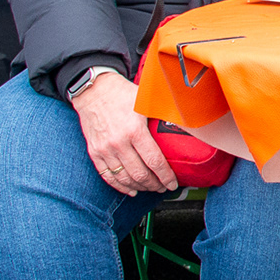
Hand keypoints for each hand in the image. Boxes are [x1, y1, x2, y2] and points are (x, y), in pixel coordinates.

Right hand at [73, 73, 176, 194]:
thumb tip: (186, 119)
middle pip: (140, 174)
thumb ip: (164, 111)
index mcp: (134, 130)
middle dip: (155, 184)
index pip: (154, 161)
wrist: (93, 89)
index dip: (166, 176)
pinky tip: (130, 189)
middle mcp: (119, 143)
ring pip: (124, 178)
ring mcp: (105, 149)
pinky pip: (107, 176)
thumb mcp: (145, 100)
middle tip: (163, 187)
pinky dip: (120, 186)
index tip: (173, 183)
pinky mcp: (94, 152)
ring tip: (150, 188)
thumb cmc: (121, 93)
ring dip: (140, 187)